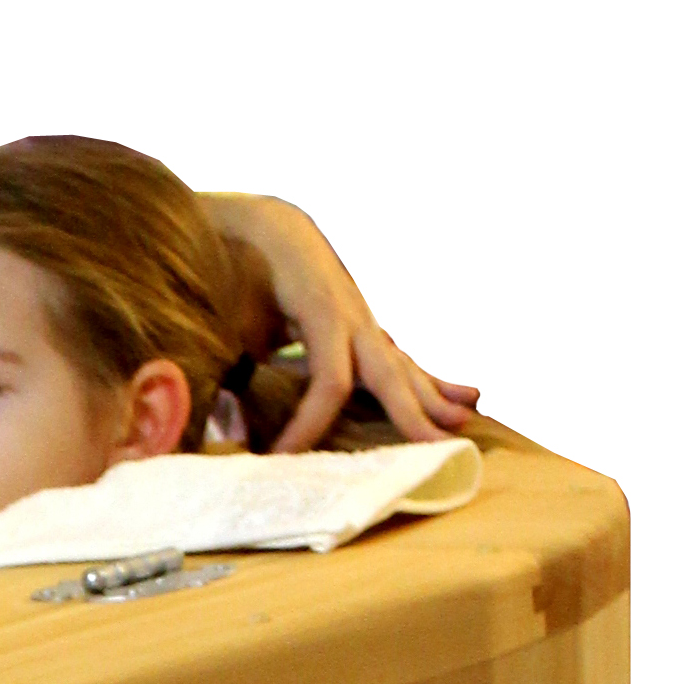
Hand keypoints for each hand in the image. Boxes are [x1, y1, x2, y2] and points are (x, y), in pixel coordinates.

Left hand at [217, 195, 479, 452]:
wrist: (268, 226)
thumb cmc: (245, 268)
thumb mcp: (231, 311)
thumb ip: (227, 359)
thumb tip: (217, 419)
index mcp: (322, 313)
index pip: (329, 381)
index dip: (309, 424)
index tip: (281, 457)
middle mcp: (354, 318)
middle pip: (389, 374)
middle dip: (410, 415)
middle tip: (434, 451)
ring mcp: (364, 322)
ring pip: (403, 366)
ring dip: (432, 398)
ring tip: (463, 423)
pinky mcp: (364, 329)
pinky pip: (400, 360)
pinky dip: (429, 381)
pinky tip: (466, 396)